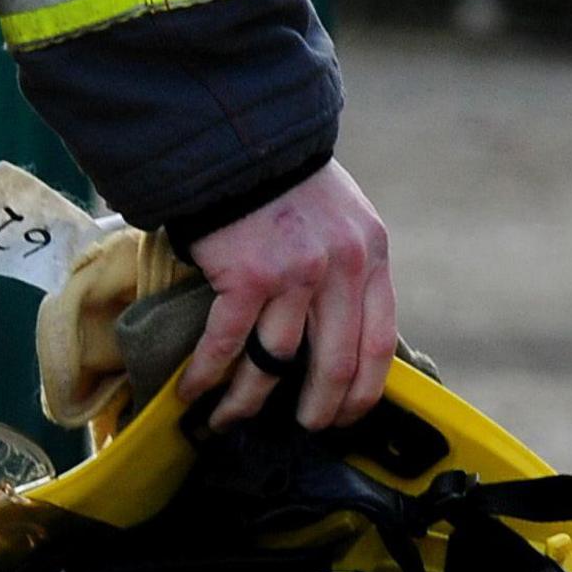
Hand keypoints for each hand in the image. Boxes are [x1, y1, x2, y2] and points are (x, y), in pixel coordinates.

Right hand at [177, 160, 394, 429]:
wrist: (240, 141)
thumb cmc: (285, 182)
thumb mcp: (343, 220)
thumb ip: (348, 269)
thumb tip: (336, 330)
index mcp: (371, 257)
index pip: (379, 343)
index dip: (363, 389)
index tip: (347, 414)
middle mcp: (340, 270)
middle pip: (334, 364)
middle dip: (317, 409)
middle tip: (301, 430)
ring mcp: (294, 275)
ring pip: (275, 361)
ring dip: (248, 401)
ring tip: (229, 420)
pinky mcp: (246, 276)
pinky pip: (226, 343)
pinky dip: (207, 374)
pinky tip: (192, 391)